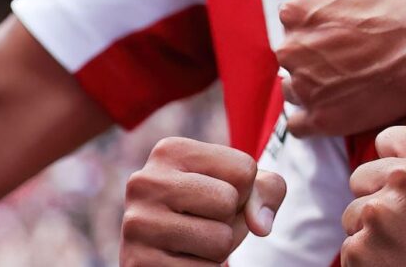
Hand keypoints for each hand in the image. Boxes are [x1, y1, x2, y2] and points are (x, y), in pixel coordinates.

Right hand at [120, 137, 285, 266]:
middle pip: (229, 201)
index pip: (244, 169)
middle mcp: (145, 181)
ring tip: (195, 242)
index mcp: (170, 150)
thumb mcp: (243, 188)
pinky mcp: (137, 262)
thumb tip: (260, 225)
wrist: (167, 254)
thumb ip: (269, 190)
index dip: (245, 191)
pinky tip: (183, 261)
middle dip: (231, 220)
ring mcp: (136, 223)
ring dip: (219, 248)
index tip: (217, 196)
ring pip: (220, 239)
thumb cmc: (210, 211)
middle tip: (206, 222)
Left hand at [276, 0, 405, 136]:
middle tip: (348, 60)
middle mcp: (292, 49)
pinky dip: (313, 119)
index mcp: (297, 12)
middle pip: (293, 56)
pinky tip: (334, 111)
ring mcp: (305, 86)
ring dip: (313, 88)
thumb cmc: (401, 4)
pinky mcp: (322, 119)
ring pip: (294, 90)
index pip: (294, 21)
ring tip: (345, 86)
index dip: (318, 26)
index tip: (340, 33)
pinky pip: (298, 126)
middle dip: (314, 57)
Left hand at [340, 127, 405, 266]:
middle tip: (402, 223)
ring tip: (403, 247)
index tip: (399, 181)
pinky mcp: (361, 246)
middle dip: (375, 196)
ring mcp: (380, 211)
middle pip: (362, 176)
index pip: (388, 139)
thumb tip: (398, 155)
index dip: (391, 161)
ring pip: (353, 213)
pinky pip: (351, 246)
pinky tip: (396, 263)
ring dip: (370, 230)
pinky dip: (367, 258)